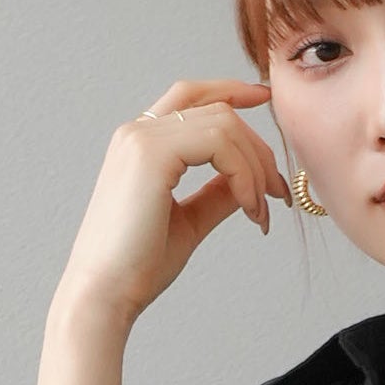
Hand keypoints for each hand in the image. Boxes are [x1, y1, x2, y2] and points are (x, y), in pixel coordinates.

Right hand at [56, 77, 293, 326]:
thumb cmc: (138, 266)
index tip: (265, 99)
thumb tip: (251, 181)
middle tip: (278, 193)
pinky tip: (249, 208)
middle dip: (259, 148)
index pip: (192, 97)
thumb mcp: (189, 221)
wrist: (106, 293)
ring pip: (224, 123)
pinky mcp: (151, 153)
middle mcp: (137, 132)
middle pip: (218, 109)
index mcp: (141, 144)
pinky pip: (220, 143)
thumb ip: (217, 194)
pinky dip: (245, 175)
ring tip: (261, 212)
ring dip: (256, 168)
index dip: (232, 91)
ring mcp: (141, 138)